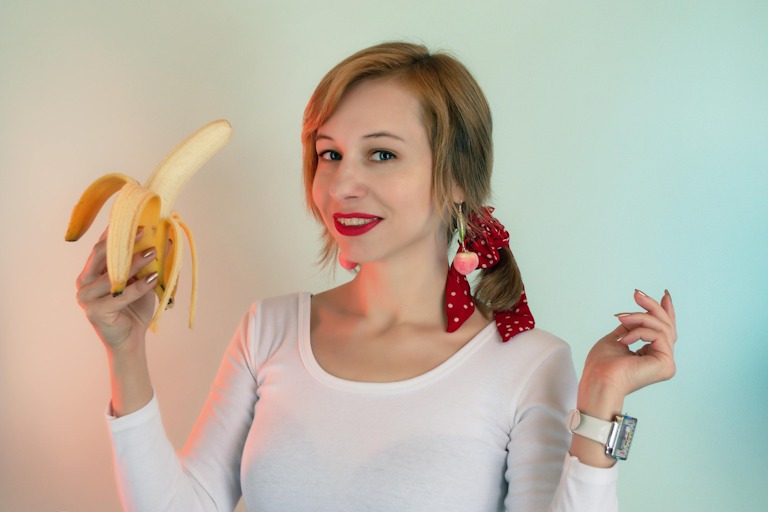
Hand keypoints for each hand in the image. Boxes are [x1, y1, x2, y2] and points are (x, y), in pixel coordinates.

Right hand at [75, 229, 157, 352]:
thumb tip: (166, 240)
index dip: (116, 231)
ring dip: (135, 262)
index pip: (101, 246)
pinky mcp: (95, 311)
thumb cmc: (135, 308)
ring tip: (153, 253)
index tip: (136, 220)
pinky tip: (154, 278)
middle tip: (145, 231)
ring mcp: (86, 297)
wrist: (131, 339)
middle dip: (124, 241)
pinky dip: (139, 286)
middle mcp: (83, 282)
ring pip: (112, 274)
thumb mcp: (141, 280)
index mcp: (90, 272)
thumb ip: (146, 263)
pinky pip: (121, 295)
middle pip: (101, 255)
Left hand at [579, 289, 676, 412]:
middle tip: (636, 294)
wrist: (598, 381)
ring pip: (662, 327)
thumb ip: (631, 328)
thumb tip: (639, 314)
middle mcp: (663, 360)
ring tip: (621, 318)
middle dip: (651, 306)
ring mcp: (666, 363)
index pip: (663, 331)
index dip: (666, 312)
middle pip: (666, 326)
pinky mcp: (666, 364)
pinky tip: (624, 339)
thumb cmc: (601, 365)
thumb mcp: (617, 339)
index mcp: (652, 356)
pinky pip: (658, 335)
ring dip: (640, 317)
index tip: (664, 294)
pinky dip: (639, 331)